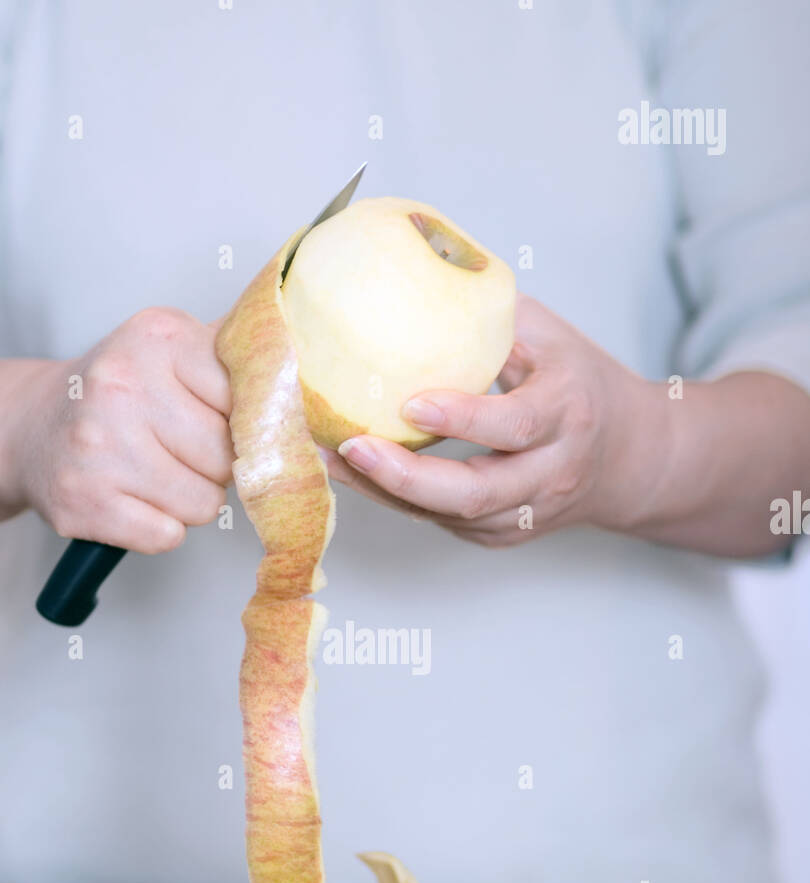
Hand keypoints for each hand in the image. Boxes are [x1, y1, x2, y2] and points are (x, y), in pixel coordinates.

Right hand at [0, 308, 234, 552]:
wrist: (29, 426)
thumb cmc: (119, 393)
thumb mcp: (172, 350)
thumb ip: (238, 357)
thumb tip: (311, 383)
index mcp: (159, 338)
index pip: (248, 401)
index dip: (241, 422)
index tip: (214, 418)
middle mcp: (123, 385)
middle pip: (227, 457)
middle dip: (217, 466)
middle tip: (180, 451)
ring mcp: (99, 446)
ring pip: (204, 504)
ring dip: (191, 500)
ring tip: (156, 475)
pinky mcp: (83, 502)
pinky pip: (168, 536)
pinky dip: (160, 528)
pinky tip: (134, 500)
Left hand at [328, 296, 667, 547]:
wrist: (629, 459)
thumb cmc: (579, 382)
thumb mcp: (551, 337)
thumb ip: (492, 315)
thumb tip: (418, 266)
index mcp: (568, 414)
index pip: (516, 425)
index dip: (464, 419)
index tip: (411, 404)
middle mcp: (550, 472)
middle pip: (477, 493)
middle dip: (407, 477)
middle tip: (351, 447)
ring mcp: (526, 513)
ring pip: (451, 515)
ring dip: (387, 492)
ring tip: (333, 459)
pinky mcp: (502, 535)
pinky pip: (444, 522)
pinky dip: (399, 500)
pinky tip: (359, 473)